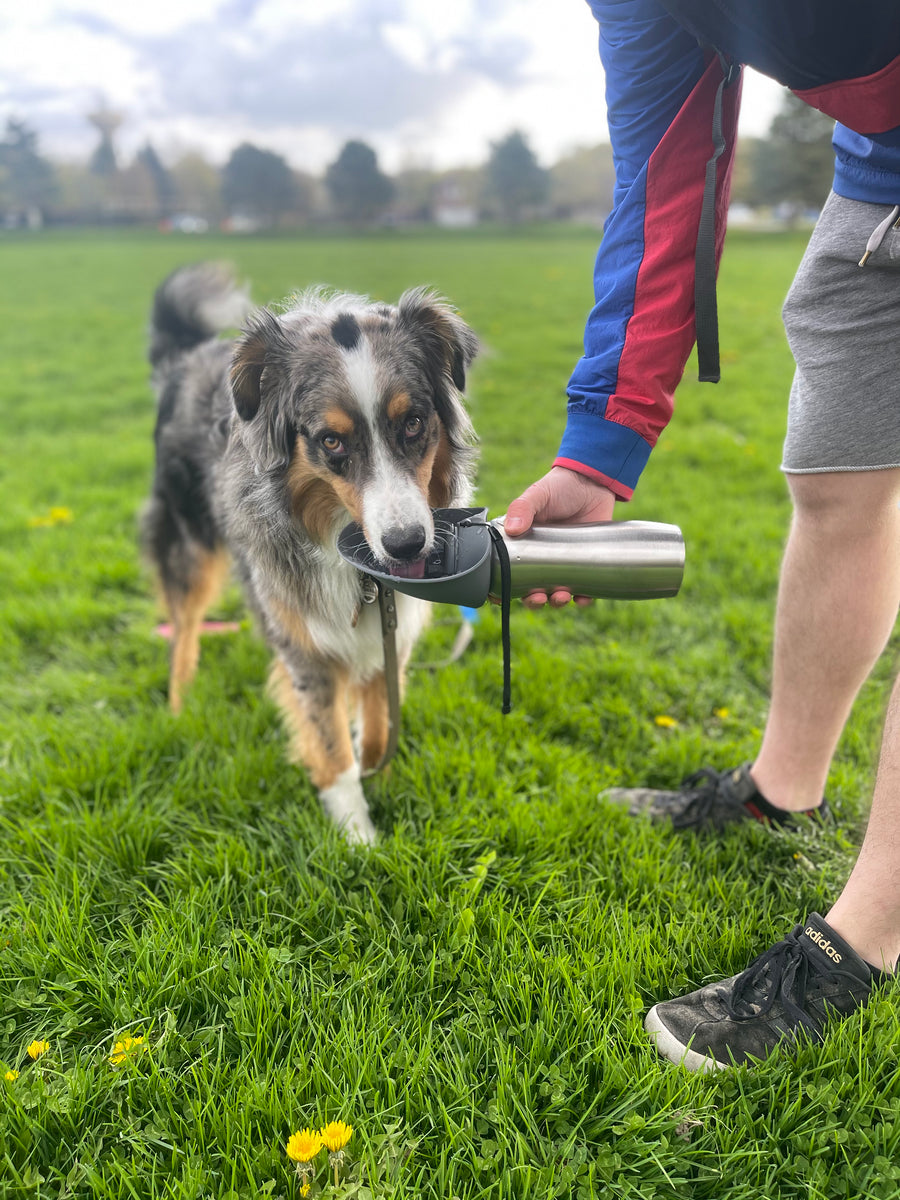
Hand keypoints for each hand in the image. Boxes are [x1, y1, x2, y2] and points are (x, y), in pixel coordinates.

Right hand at [504, 466, 616, 608]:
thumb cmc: (560, 487)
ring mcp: (563, 562)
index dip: (502, 589)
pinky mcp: (585, 563)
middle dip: (533, 600)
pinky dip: (583, 598)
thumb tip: (512, 529)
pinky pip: (583, 588)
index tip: (500, 598)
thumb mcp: (537, 495)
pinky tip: (584, 599)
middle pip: (530, 589)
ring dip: (556, 602)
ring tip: (561, 596)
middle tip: (538, 597)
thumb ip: (522, 508)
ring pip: (556, 593)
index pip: (506, 572)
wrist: (594, 483)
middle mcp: (540, 558)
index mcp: (521, 544)